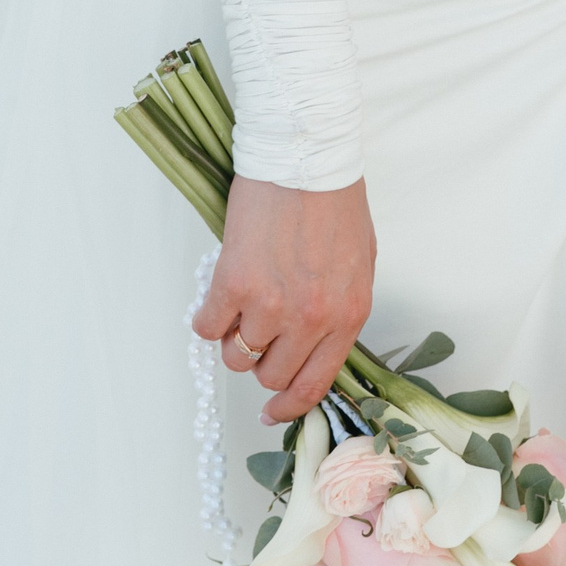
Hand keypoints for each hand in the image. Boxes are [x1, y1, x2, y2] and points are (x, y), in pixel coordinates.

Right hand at [194, 174, 377, 424]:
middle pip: (271, 376)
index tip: (272, 410)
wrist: (305, 155)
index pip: (315, 384)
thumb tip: (312, 348)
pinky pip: (207, 328)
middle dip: (262, 359)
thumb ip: (338, 310)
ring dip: (235, 337)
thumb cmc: (334, 201)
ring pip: (237, 357)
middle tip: (260, 328)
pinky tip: (220, 294)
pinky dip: (208, 318)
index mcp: (348, 314)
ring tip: (244, 301)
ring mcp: (272, 304)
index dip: (288, 404)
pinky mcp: (234, 284)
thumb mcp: (358, 264)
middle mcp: (311, 318)